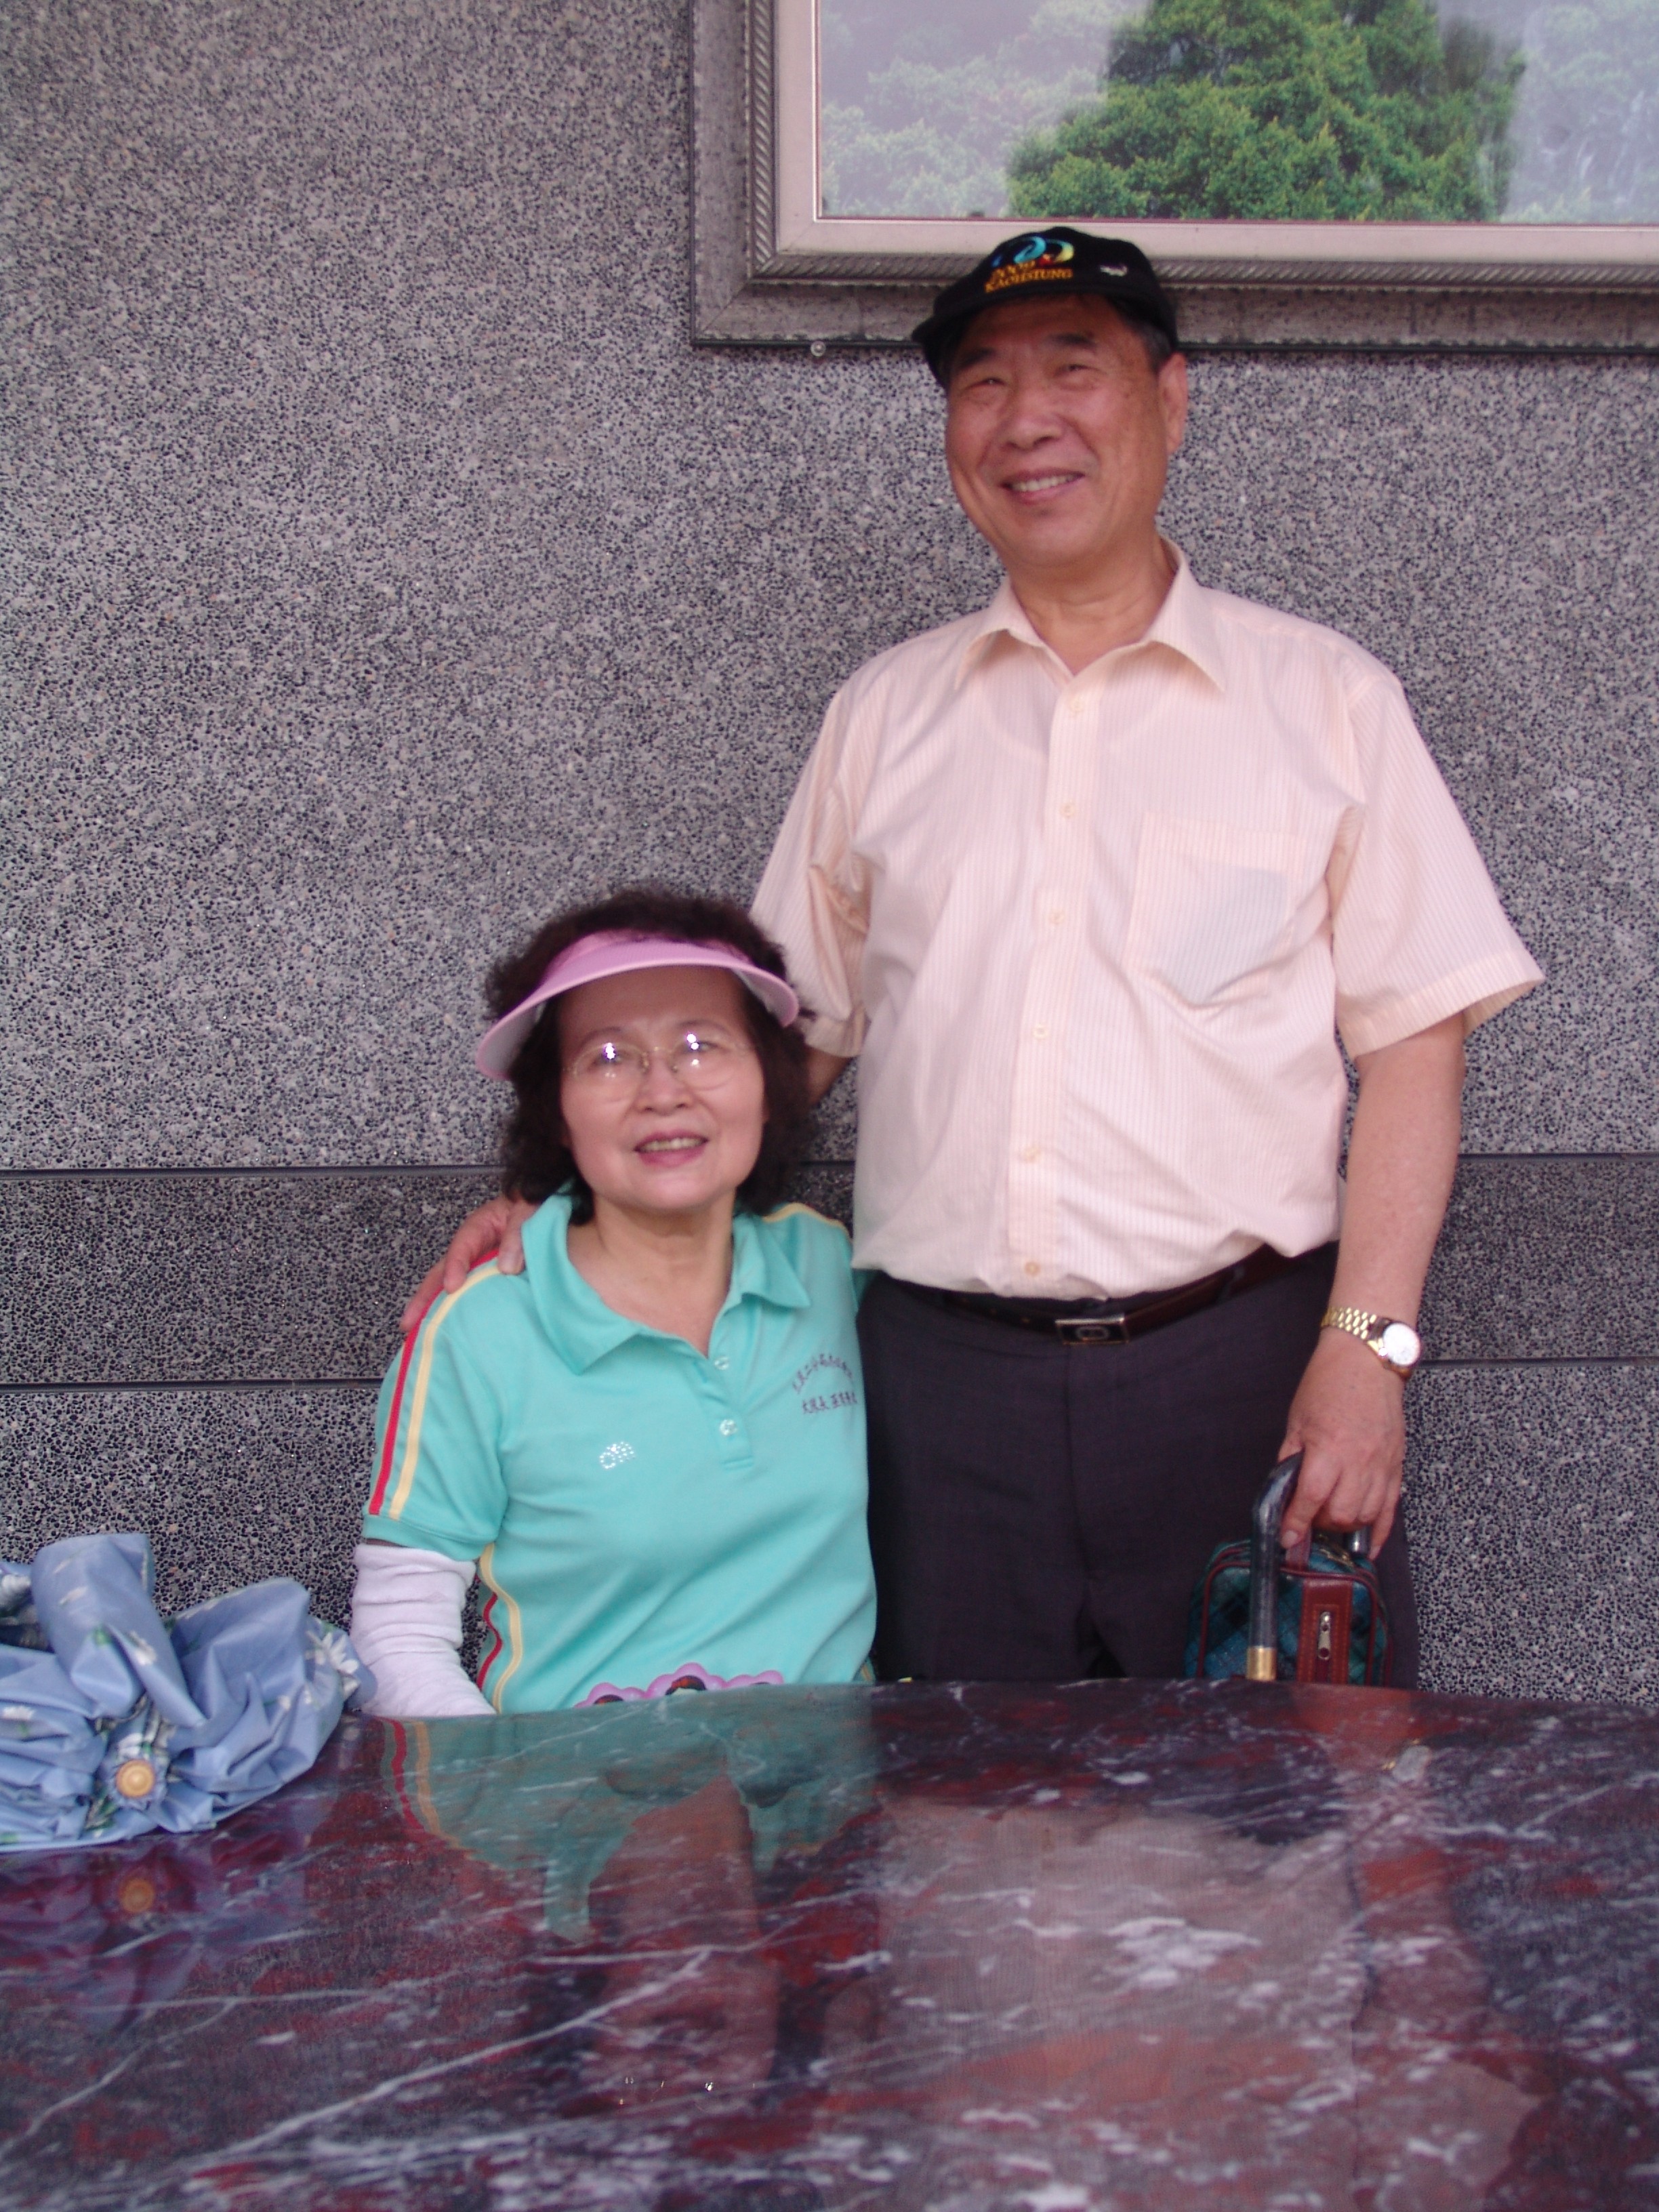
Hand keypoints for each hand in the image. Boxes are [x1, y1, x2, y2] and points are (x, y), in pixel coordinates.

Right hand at [399, 1195, 539, 1333]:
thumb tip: (506, 1267)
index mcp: (480, 1226)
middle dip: (423, 1297)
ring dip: (434, 1308)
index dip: (454, 1267)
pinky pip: (471, 1294)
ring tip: (420, 1333)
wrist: (546, 1207)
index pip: (462, 1247)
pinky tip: (452, 1329)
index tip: (451, 1287)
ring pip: (450, 1286)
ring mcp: (478, 1264)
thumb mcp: (527, 1210)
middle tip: (408, 1322)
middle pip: (442, 1272)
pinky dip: (458, 1310)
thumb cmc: (534, 1203)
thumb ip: (517, 1235)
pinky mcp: (489, 1278)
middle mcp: (472, 1248)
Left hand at [1278, 1328, 1405, 1552]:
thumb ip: (1291, 1458)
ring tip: (1330, 1516)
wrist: (1367, 1359)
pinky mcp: (1396, 1465)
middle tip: (1308, 1516)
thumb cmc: (1330, 1382)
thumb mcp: (1297, 1420)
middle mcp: (1359, 1461)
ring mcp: (1381, 1465)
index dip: (1296, 1523)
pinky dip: (1379, 1532)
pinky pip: (1390, 1509)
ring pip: (1366, 1516)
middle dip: (1320, 1524)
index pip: (1311, 1498)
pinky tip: (1368, 1546)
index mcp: (1329, 1447)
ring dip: (1345, 1525)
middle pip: (1341, 1514)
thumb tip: (1285, 1490)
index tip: (1287, 1538)